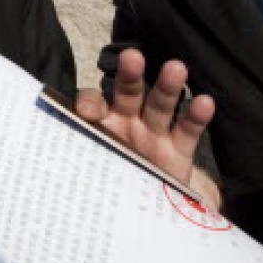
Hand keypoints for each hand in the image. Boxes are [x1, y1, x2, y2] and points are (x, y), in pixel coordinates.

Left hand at [75, 48, 219, 205]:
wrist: (144, 206)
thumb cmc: (111, 176)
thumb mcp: (94, 168)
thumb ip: (83, 155)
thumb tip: (58, 163)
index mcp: (102, 124)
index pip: (94, 104)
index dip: (90, 104)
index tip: (86, 109)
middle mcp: (128, 121)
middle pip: (128, 93)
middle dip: (129, 75)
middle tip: (132, 57)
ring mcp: (155, 133)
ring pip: (160, 105)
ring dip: (167, 87)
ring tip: (176, 68)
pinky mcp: (179, 149)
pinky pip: (188, 129)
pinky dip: (196, 116)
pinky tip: (204, 102)